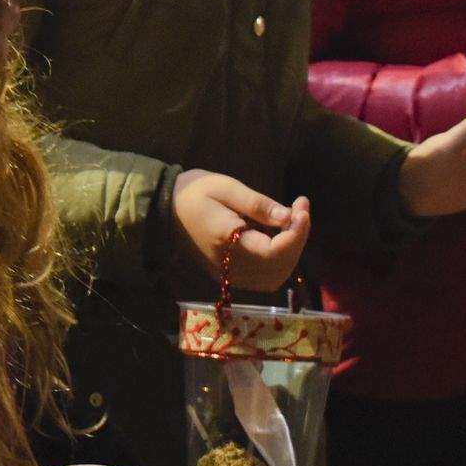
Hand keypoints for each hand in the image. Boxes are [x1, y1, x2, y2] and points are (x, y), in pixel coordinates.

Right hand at [171, 172, 311, 291]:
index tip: (301, 206)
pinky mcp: (227, 274)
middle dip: (298, 240)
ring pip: (272, 278)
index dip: (296, 233)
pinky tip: (276, 237)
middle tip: (300, 209)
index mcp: (227, 242)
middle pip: (278, 268)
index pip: (274, 252)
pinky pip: (261, 278)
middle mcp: (229, 266)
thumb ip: (257, 204)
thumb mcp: (225, 187)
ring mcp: (227, 274)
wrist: (163, 208)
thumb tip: (288, 217)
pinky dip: (277, 261)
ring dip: (290, 253)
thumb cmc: (193, 192)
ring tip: (291, 223)